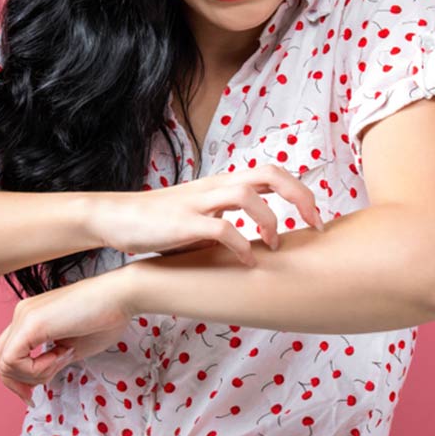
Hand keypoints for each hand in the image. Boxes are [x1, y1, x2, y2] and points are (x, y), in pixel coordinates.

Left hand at [0, 269, 131, 407]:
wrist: (121, 295)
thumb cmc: (105, 318)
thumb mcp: (71, 348)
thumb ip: (51, 361)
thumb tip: (37, 380)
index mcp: (31, 316)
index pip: (8, 352)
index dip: (19, 378)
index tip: (34, 393)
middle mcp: (23, 313)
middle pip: (0, 358)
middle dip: (18, 382)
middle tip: (40, 390)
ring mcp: (24, 315)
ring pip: (4, 362)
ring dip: (33, 374)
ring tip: (63, 359)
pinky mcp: (31, 322)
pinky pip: (13, 360)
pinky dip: (35, 369)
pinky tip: (61, 356)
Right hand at [92, 164, 324, 266]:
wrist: (117, 218)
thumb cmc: (162, 221)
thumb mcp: (202, 214)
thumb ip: (229, 218)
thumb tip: (261, 241)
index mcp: (222, 183)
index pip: (271, 172)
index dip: (301, 191)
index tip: (316, 219)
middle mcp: (215, 186)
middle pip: (269, 173)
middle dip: (300, 197)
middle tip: (316, 225)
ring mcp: (199, 202)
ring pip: (247, 195)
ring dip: (270, 220)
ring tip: (275, 245)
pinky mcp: (183, 223)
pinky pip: (221, 228)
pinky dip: (241, 246)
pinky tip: (248, 263)